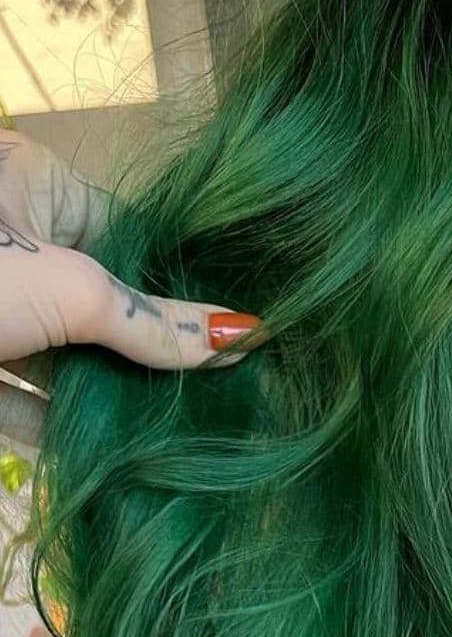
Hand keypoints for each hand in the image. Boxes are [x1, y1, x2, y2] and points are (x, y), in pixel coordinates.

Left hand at [0, 127, 262, 448]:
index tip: (231, 341)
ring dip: (106, 395)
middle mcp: (7, 237)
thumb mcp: (70, 292)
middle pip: (98, 302)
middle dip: (144, 352)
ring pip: (60, 353)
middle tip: (214, 396)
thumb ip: (150, 321)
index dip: (175, 288)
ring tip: (174, 432)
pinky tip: (111, 456)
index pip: (129, 234)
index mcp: (30, 180)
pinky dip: (59, 425)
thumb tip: (242, 336)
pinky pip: (20, 396)